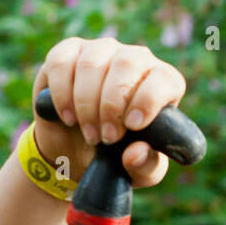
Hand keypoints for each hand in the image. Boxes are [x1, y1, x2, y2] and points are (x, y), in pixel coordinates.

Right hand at [30, 36, 187, 187]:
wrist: (77, 152)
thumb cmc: (118, 157)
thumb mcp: (139, 173)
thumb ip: (146, 166)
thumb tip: (136, 152)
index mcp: (162, 84)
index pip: (164, 78)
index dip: (148, 100)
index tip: (133, 127)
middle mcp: (135, 60)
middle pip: (127, 65)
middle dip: (112, 105)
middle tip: (107, 137)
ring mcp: (101, 51)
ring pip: (92, 63)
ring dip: (87, 104)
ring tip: (89, 134)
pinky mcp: (68, 52)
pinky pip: (62, 63)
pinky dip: (62, 93)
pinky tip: (66, 116)